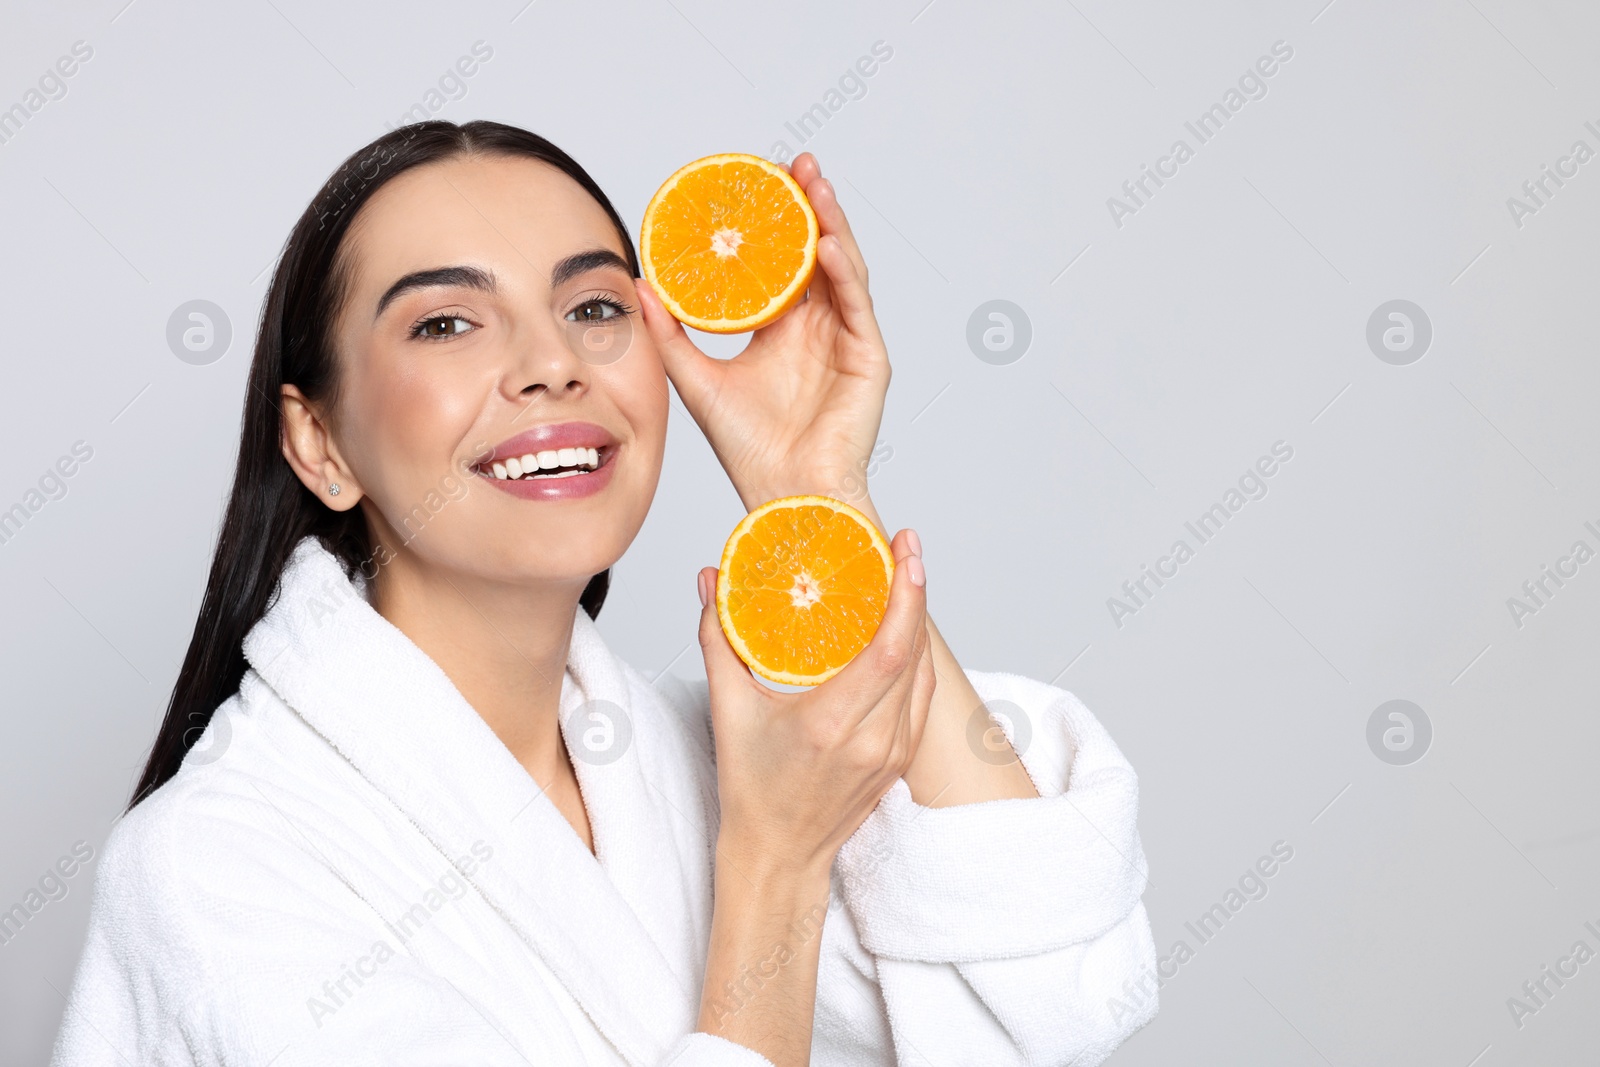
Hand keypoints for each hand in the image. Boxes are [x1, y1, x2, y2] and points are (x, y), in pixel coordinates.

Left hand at [637, 152, 888, 511]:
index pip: (782, 262)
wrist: (782, 493)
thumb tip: (636, 286)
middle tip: (794, 165)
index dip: (775, 222)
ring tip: (814, 186)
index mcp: (783, 330)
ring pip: (842, 268)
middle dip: (809, 205)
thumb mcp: (696, 378)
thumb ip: (670, 333)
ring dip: (831, 224)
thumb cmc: (748, 449)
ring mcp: (847, 341)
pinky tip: (826, 244)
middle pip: (816, 252)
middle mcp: (818, 328)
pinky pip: (857, 306)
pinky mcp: (869, 360)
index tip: (757, 183)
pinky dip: (842, 273)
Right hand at [694, 530, 934, 879]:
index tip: (905, 552)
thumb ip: (718, 638)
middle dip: (916, 592)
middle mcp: (872, 739)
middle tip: (907, 547)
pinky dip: (916, 657)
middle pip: (914, 652)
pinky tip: (904, 629)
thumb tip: (711, 580)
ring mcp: (893, 752)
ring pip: (924, 673)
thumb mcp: (728, 710)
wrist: (778, 855)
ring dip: (919, 622)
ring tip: (906, 577)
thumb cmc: (752, 788)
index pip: (889, 649)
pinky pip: (921, 696)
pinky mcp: (901, 759)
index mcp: (831, 725)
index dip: (906, 595)